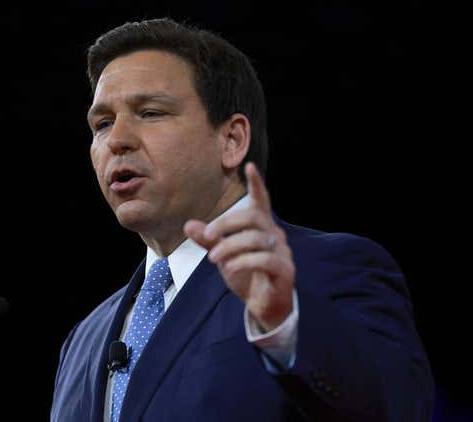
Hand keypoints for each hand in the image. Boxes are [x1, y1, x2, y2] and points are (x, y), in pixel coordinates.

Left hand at [184, 162, 294, 330]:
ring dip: (230, 246)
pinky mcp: (284, 270)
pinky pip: (265, 260)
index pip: (262, 201)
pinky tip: (229, 268)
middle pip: (253, 217)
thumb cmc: (247, 275)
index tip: (250, 166)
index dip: (257, 184)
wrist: (264, 306)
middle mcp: (274, 235)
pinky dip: (243, 261)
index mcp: (261, 227)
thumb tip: (188, 224)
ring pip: (256, 239)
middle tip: (208, 234)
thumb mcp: (223, 255)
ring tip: (214, 258)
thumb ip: (209, 240)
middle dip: (227, 223)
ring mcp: (282, 252)